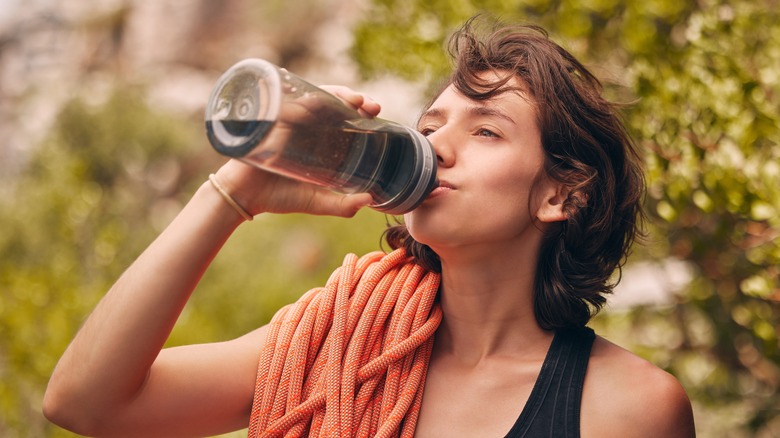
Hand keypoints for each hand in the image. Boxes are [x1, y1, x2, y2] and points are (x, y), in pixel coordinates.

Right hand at [213, 86, 379, 217]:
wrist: (244, 197)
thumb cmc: (280, 197)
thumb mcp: (317, 202)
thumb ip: (343, 205)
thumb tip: (370, 200)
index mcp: (320, 140)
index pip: (344, 118)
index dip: (361, 111)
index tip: (376, 112)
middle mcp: (305, 126)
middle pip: (332, 102)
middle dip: (352, 98)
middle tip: (368, 105)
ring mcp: (287, 121)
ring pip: (312, 97)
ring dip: (333, 94)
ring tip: (350, 100)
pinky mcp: (269, 121)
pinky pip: (285, 103)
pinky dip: (300, 101)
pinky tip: (316, 102)